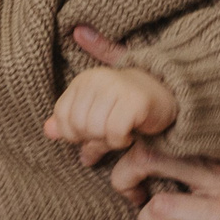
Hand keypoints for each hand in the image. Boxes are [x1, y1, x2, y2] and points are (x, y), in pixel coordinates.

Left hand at [44, 66, 177, 166]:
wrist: (172, 95)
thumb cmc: (130, 106)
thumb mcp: (98, 111)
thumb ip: (72, 118)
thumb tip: (48, 131)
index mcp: (83, 80)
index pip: (61, 117)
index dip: (74, 134)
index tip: (93, 133)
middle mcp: (97, 78)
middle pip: (77, 125)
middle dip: (92, 138)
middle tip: (110, 134)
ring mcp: (116, 87)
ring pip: (94, 129)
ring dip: (108, 140)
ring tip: (121, 132)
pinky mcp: (134, 101)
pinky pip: (115, 133)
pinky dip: (121, 141)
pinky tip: (131, 134)